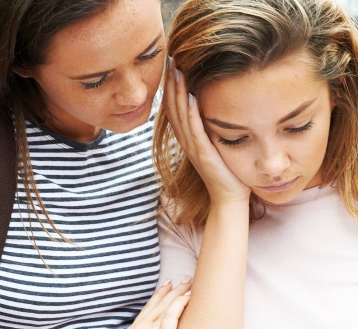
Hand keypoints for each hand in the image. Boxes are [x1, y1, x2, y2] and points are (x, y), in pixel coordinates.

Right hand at [106, 280, 190, 328]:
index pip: (148, 310)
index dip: (157, 297)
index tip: (165, 287)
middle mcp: (141, 327)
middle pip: (158, 303)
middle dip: (170, 290)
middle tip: (181, 280)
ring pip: (166, 304)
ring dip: (178, 292)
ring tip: (189, 282)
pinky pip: (173, 314)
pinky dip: (181, 303)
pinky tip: (189, 297)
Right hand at [164, 59, 250, 204]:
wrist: (230, 197)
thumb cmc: (225, 171)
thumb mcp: (214, 146)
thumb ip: (208, 129)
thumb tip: (209, 109)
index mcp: (188, 139)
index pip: (175, 109)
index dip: (171, 88)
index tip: (172, 66)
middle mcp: (187, 142)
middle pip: (173, 109)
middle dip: (171, 85)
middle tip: (170, 60)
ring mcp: (194, 149)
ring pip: (181, 117)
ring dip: (178, 94)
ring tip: (177, 71)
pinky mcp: (204, 155)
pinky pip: (196, 132)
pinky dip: (192, 114)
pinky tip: (192, 97)